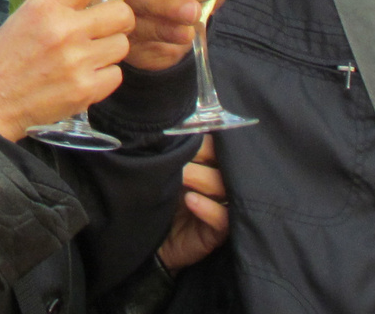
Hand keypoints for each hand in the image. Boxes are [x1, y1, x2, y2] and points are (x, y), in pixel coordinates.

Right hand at [0, 0, 148, 141]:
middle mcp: (63, 31)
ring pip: (123, 45)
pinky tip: (82, 76)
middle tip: (101, 27)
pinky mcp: (85, 91)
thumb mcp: (24, 11)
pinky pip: (117, 74)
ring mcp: (76, 63)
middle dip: (118, 19)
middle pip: (122, 13)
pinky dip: (104, 76)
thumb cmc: (6, 54)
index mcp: (46, 5)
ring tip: (85, 55)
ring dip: (110, 49)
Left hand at [158, 135, 228, 270]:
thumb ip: (175, 156)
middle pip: (225, 164)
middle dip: (203, 157)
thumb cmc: (159, 203)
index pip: (218, 147)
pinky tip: (190, 201)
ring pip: (223, 187)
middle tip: (183, 156)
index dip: (205, 141)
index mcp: (209, 167)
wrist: (149, 244)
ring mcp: (221, 208)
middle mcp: (219, 185)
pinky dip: (207, 208)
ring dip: (201, 179)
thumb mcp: (166, 175)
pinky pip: (222, 218)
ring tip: (183, 176)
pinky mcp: (218, 232)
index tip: (187, 137)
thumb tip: (175, 130)